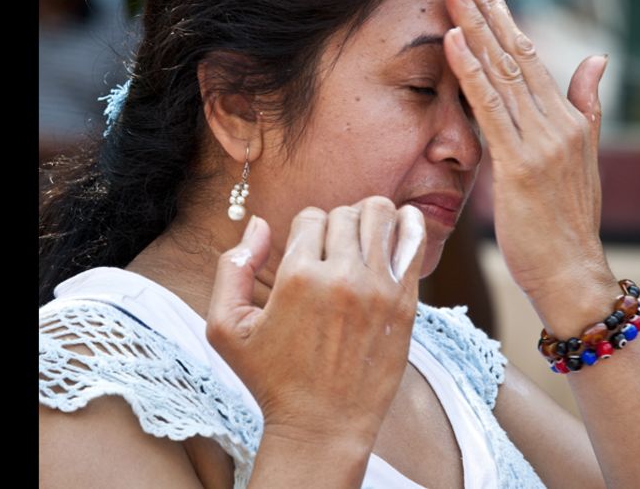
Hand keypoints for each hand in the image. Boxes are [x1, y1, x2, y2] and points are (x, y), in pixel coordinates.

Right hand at [206, 197, 427, 447]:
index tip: (306, 256)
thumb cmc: (272, 380)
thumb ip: (232, 268)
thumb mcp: (227, 329)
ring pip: (382, 215)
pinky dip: (408, 226)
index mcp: (296, 277)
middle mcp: (340, 277)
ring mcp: (377, 289)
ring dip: (370, 220)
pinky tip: (400, 228)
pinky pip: (412, 242)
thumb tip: (258, 223)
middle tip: (334, 253)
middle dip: (337, 225)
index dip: (306, 231)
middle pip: (346, 213)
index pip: (310, 217)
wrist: (322, 426)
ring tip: (363, 241)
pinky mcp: (405, 303)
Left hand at [442, 0, 616, 336]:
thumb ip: (585, 106)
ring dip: (474, 26)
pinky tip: (453, 41)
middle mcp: (556, 122)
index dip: (503, 15)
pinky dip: (470, 72)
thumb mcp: (580, 159)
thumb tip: (597, 59)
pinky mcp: (518, 165)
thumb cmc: (566, 224)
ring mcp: (540, 142)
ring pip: (502, 72)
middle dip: (486, 6)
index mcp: (567, 119)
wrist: (572, 274)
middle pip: (516, 51)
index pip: (530, 54)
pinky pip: (490, 109)